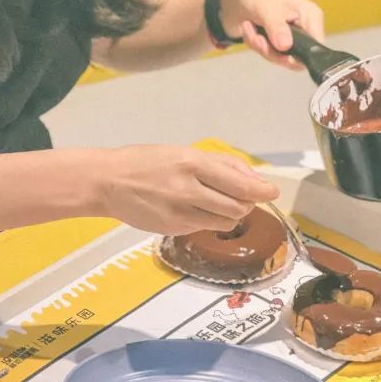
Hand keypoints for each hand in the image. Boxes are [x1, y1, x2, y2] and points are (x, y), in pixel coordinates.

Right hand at [92, 146, 278, 235]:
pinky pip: (204, 227)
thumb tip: (254, 179)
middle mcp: (188, 189)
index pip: (240, 183)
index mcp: (192, 162)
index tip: (272, 192)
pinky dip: (209, 220)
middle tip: (243, 197)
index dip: (262, 191)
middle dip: (247, 203)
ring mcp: (180, 212)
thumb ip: (220, 164)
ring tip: (220, 203)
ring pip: (225, 221)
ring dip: (231, 214)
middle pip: (238, 206)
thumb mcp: (183, 152)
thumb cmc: (145, 162)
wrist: (107, 182)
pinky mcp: (173, 229)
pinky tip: (197, 209)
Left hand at [219, 0, 323, 70]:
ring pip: (280, 59)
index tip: (282, 52)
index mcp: (310, 16)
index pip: (317, 46)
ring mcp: (291, 39)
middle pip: (297, 57)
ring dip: (260, 46)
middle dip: (272, 50)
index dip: (301, 54)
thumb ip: (277, 27)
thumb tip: (285, 46)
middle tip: (258, 37)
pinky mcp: (278, 46)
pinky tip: (250, 29)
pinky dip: (255, 44)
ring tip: (250, 27)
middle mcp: (304, 29)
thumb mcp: (266, 8)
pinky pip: (268, 56)